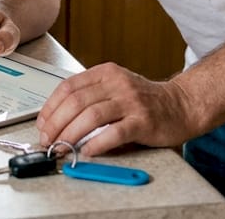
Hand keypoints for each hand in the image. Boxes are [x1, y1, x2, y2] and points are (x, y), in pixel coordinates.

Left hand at [35, 62, 197, 156]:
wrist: (181, 105)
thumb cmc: (144, 100)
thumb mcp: (115, 88)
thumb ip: (91, 97)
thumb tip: (58, 120)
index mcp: (106, 73)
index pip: (69, 87)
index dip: (51, 107)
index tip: (42, 124)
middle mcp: (118, 83)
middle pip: (76, 102)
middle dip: (56, 124)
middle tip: (48, 140)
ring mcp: (131, 101)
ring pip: (91, 116)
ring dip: (71, 135)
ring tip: (61, 148)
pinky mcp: (143, 121)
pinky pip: (114, 133)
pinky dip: (97, 143)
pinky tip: (87, 151)